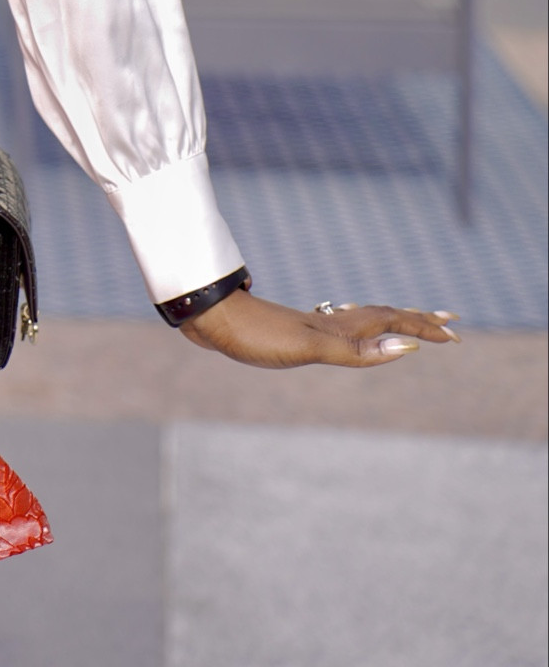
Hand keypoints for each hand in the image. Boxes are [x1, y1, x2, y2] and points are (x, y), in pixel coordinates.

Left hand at [179, 288, 458, 367]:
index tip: (456, 332)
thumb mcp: (309, 347)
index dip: (425, 327)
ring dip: (392, 320)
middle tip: (449, 323)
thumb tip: (407, 346)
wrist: (211, 318)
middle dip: (418, 320)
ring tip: (410, 324)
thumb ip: (357, 350)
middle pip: (385, 315)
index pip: (395, 322)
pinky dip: (360, 327)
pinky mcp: (296, 330)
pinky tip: (349, 330)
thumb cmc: (257, 336)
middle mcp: (333, 321)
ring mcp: (315, 324)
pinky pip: (343, 326)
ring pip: (364, 319)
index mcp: (341, 326)